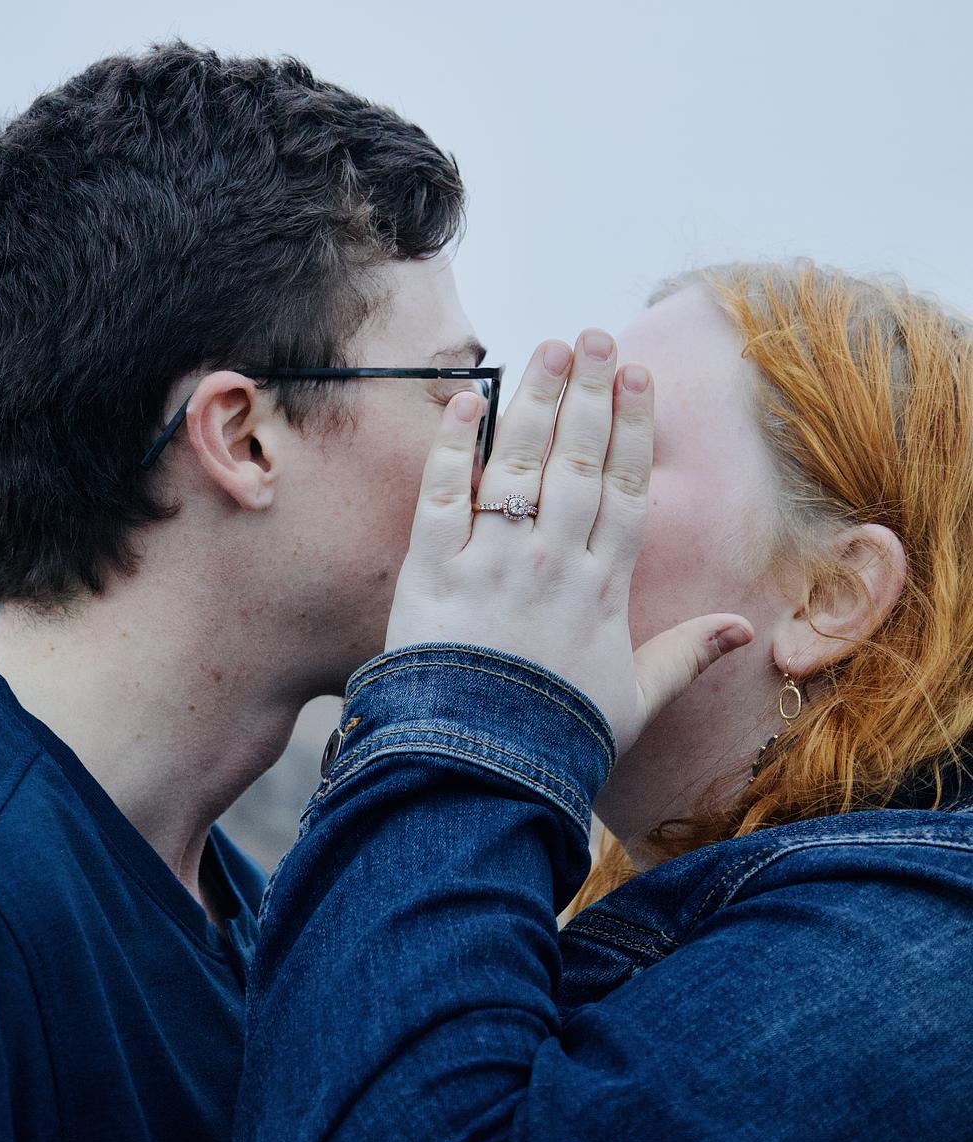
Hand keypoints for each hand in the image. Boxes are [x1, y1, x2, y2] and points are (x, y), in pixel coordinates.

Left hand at [384, 330, 752, 753]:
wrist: (480, 769)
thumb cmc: (557, 734)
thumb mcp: (636, 699)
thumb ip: (687, 656)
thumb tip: (742, 631)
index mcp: (603, 586)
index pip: (624, 489)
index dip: (631, 429)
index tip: (637, 378)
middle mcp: (554, 561)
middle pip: (577, 460)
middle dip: (589, 393)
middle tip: (594, 337)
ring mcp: (494, 561)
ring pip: (519, 463)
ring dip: (535, 399)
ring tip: (549, 347)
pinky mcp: (434, 571)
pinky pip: (443, 494)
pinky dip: (451, 446)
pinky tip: (462, 401)